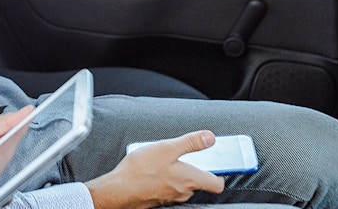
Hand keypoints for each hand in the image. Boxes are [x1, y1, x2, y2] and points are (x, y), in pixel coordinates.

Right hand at [85, 131, 224, 208]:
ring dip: (176, 174)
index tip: (215, 165)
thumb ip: (191, 143)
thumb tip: (209, 138)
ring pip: (182, 185)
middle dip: (192, 170)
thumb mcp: (167, 148)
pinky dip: (164, 180)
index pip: (217, 184)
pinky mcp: (158, 199)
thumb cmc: (141, 171)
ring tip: (161, 162)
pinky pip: (167, 188)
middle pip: (198, 183)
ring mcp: (171, 198)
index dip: (219, 174)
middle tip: (180, 157)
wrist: (119, 190)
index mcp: (191, 179)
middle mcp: (184, 192)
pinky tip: (151, 171)